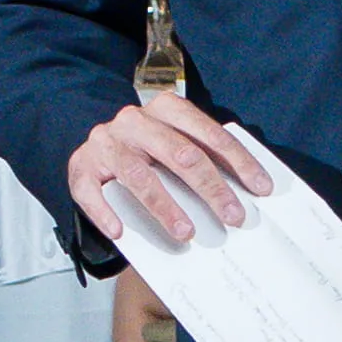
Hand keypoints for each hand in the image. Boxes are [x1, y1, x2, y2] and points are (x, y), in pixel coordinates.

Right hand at [69, 91, 270, 248]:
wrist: (99, 154)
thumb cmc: (148, 154)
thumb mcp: (176, 147)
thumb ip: (204, 159)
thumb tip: (246, 192)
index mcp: (165, 109)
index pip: (208, 134)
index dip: (238, 161)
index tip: (260, 189)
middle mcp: (134, 121)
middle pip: (179, 153)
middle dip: (211, 188)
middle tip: (233, 216)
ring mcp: (105, 142)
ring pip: (138, 174)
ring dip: (165, 207)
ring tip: (186, 232)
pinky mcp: (80, 167)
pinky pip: (92, 192)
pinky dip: (106, 213)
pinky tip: (120, 233)